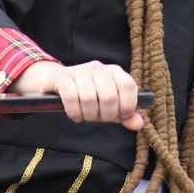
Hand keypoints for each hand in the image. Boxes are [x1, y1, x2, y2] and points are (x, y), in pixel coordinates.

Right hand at [12, 60, 143, 129]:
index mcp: (113, 72)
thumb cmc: (87, 95)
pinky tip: (74, 115)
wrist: (54, 83)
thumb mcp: (108, 106)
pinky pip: (71, 98)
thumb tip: (139, 124)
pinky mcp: (62, 78)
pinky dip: (74, 112)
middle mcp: (98, 68)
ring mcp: (79, 71)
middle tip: (98, 118)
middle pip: (109, 96)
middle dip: (105, 115)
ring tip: (86, 116)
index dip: (127, 105)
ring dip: (88, 115)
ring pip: (89, 98)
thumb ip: (124, 115)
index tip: (121, 116)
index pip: (128, 85)